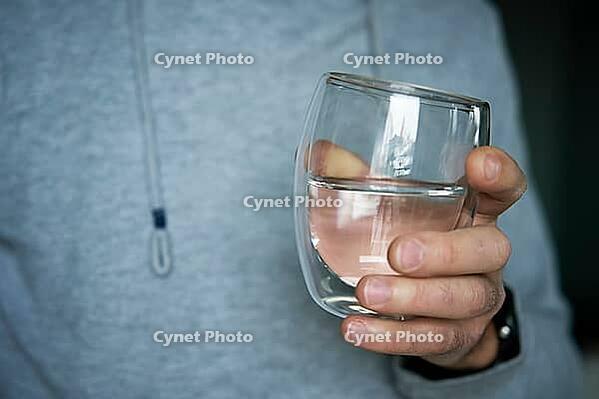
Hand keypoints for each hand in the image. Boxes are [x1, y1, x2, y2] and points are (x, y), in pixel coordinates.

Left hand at [340, 146, 526, 368]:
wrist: (426, 308)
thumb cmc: (410, 239)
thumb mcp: (391, 207)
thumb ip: (358, 179)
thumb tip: (319, 155)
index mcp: (475, 212)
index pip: (506, 189)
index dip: (501, 175)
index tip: (478, 163)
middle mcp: (486, 253)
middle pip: (490, 249)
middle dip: (444, 252)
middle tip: (397, 252)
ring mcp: (478, 296)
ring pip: (463, 299)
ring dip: (413, 297)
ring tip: (366, 293)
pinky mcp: (459, 335)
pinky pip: (433, 339)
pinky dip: (393, 336)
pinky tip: (356, 330)